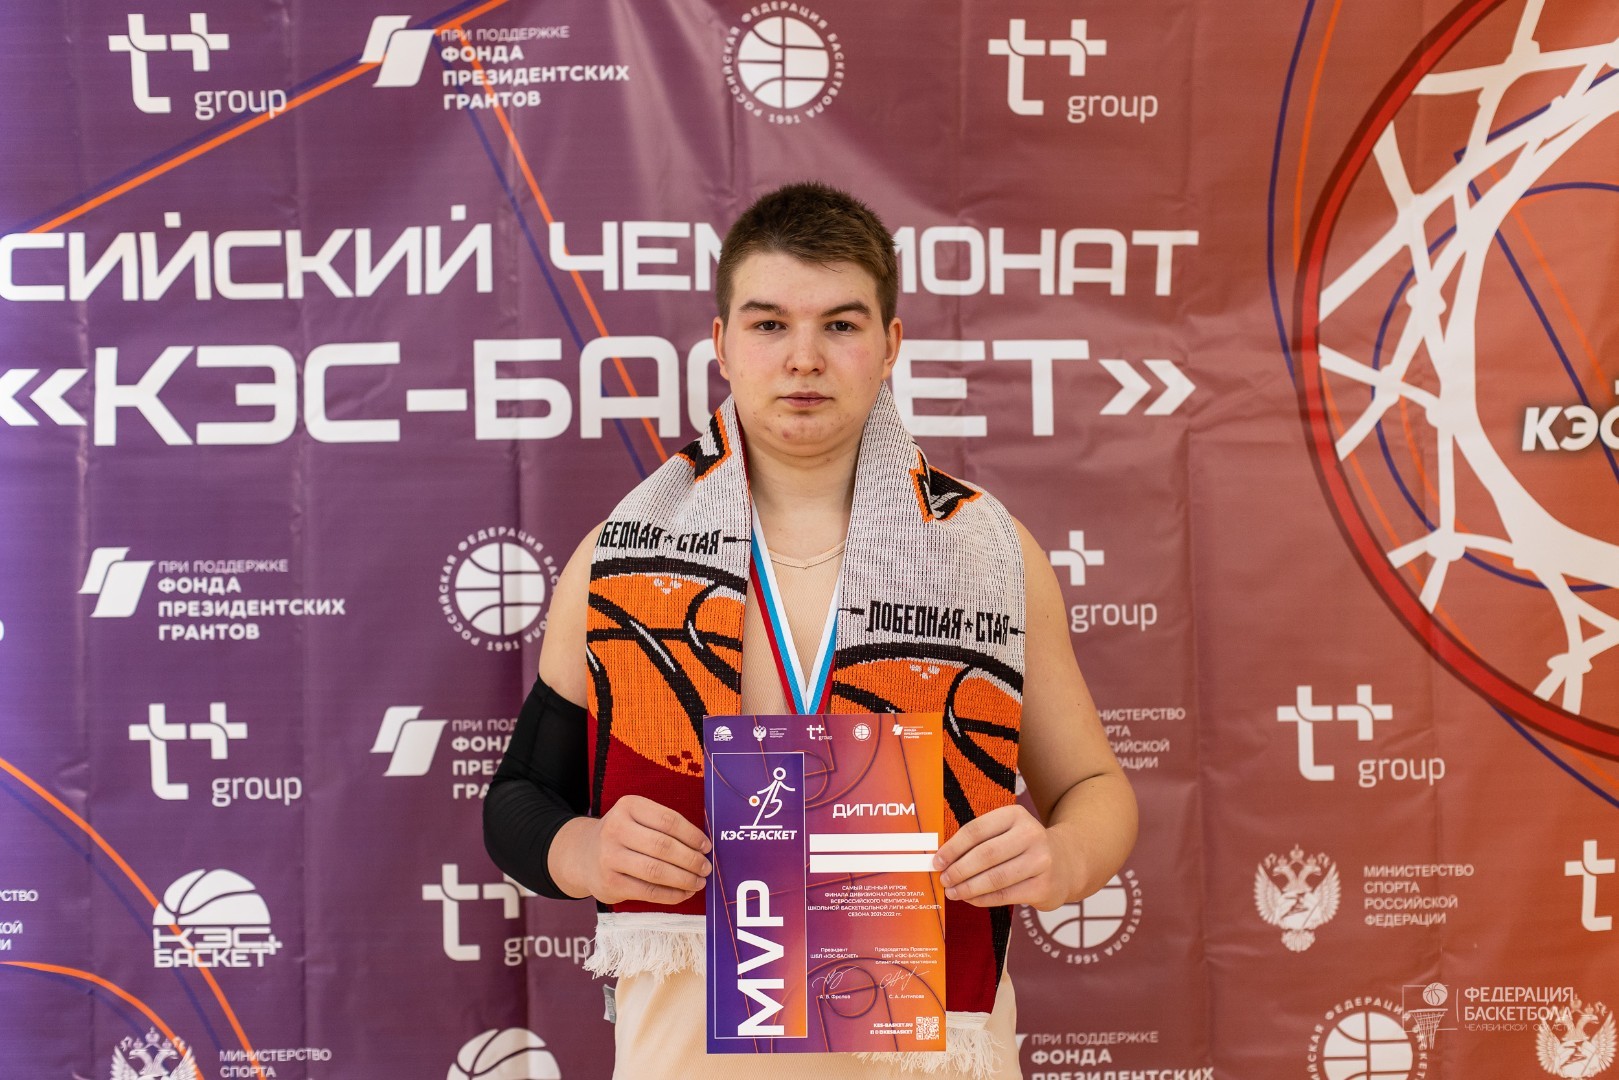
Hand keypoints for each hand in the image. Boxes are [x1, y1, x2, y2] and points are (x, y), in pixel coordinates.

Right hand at [567, 795, 711, 904]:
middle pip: (664, 846)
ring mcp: (610, 857)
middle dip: (691, 859)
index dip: (692, 835)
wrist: (584, 854)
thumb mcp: (638, 818)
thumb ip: (665, 827)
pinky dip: (671, 894)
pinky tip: (683, 893)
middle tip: (706, 867)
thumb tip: (703, 847)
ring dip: (684, 879)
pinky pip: (648, 891)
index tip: (706, 846)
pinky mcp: (610, 883)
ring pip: (657, 871)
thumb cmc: (624, 835)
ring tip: (699, 882)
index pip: (668, 820)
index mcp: (628, 806)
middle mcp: (615, 829)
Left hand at [932, 804, 1072, 909]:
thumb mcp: (1006, 831)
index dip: (953, 847)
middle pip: (985, 854)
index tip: (937, 861)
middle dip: (959, 870)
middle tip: (943, 879)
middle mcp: (1031, 834)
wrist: (1066, 862)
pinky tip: (970, 899)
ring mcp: (1041, 861)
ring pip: (995, 878)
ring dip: (968, 887)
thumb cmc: (1022, 847)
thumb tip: (942, 858)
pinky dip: (983, 899)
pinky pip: (1006, 895)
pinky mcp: (1044, 886)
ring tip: (952, 892)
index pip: (976, 830)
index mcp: (1015, 815)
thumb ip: (978, 841)